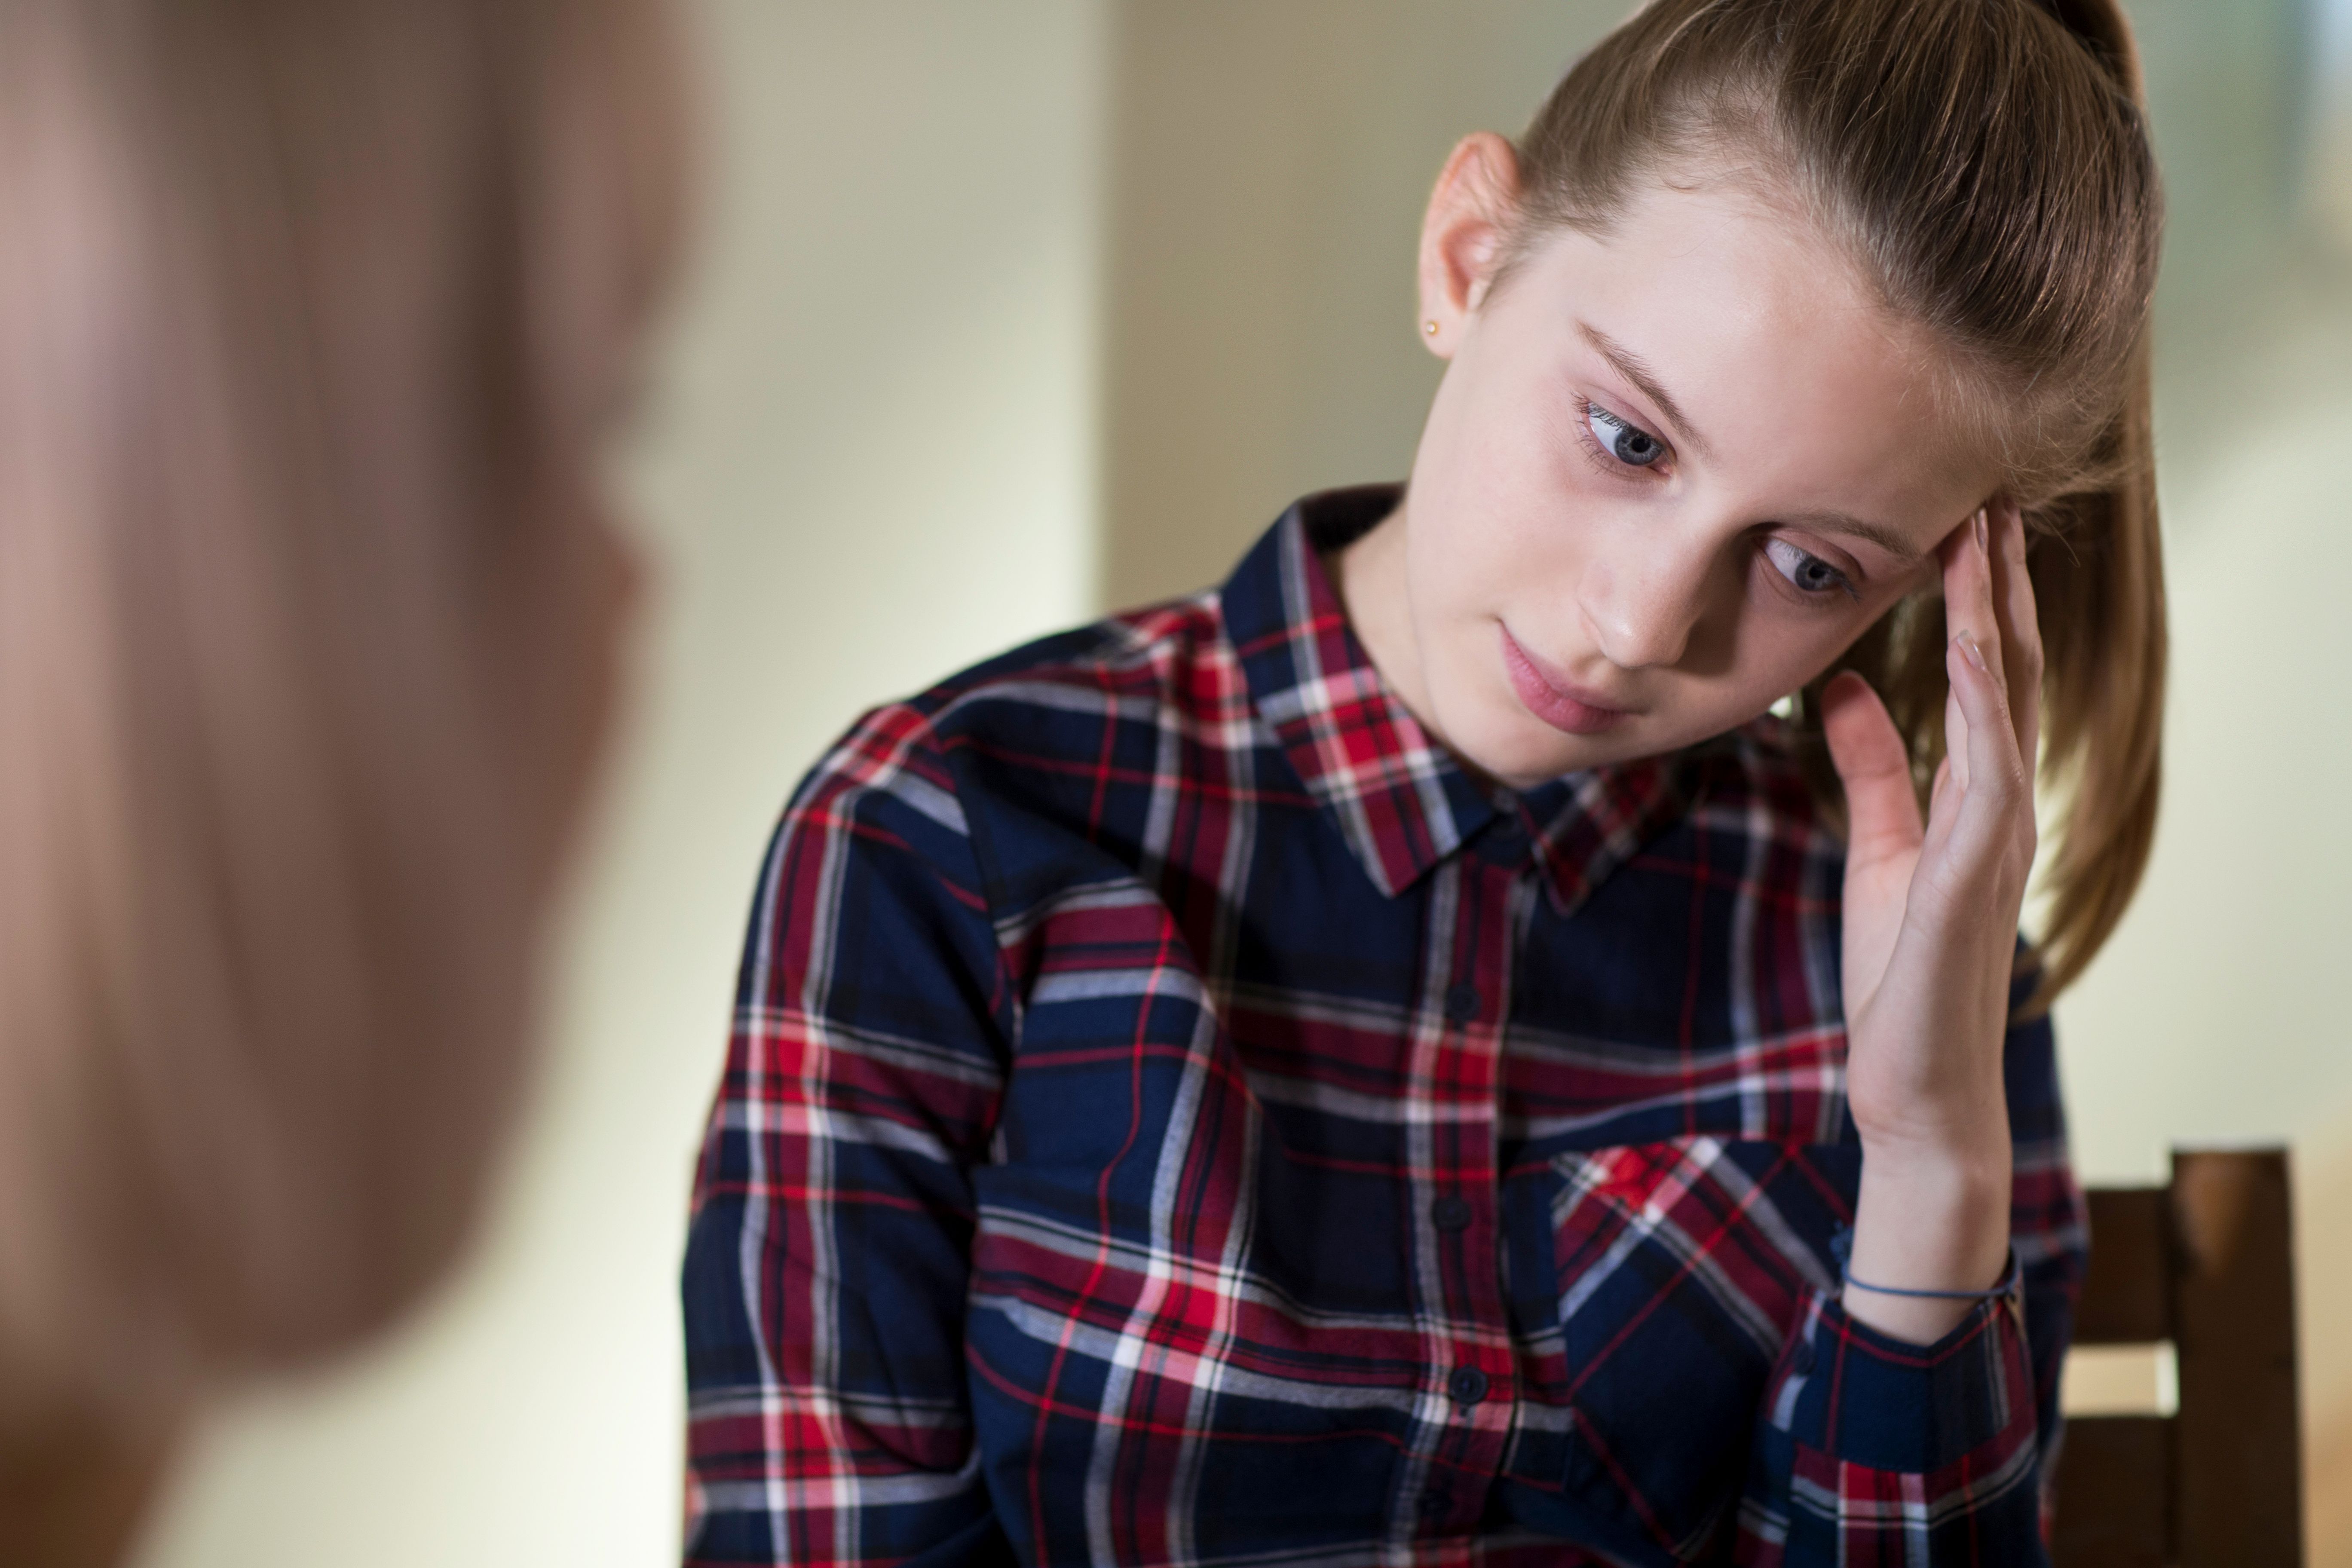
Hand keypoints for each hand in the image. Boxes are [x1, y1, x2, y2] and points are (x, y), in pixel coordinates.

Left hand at [1820, 501, 2040, 1340]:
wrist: (1914, 1083)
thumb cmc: (1901, 975)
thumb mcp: (1875, 848)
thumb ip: (1870, 769)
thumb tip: (1841, 688)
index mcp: (1976, 799)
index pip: (1983, 679)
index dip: (1975, 601)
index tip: (1959, 525)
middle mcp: (2002, 806)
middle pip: (2004, 672)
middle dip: (1996, 586)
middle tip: (1986, 499)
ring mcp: (1999, 837)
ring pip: (2003, 703)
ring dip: (1994, 619)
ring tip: (1982, 541)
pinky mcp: (1977, 873)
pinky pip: (1987, 769)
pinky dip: (1981, 703)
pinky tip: (1971, 646)